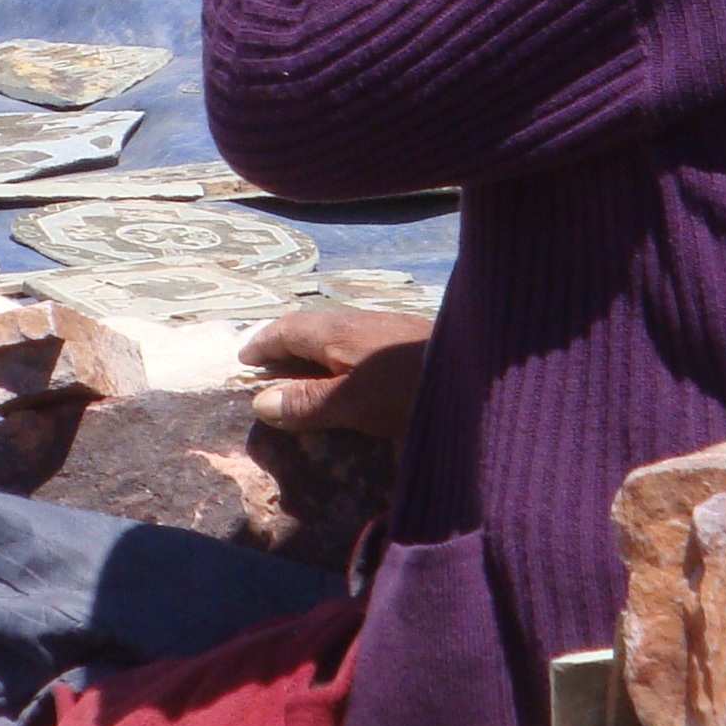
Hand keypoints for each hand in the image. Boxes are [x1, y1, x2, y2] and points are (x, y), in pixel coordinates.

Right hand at [240, 309, 430, 443]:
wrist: (481, 372)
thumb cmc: (408, 386)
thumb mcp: (352, 402)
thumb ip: (308, 402)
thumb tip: (260, 401)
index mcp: (336, 331)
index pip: (286, 328)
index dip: (262, 343)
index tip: (244, 359)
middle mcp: (357, 323)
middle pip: (309, 329)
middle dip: (286, 346)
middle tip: (268, 369)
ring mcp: (384, 331)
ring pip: (336, 337)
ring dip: (314, 354)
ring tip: (304, 378)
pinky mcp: (405, 344)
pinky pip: (357, 346)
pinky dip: (339, 361)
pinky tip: (351, 381)